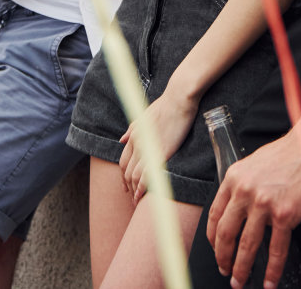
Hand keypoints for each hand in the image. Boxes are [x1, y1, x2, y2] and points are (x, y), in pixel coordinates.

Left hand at [118, 86, 198, 200]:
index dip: (124, 175)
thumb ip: (132, 129)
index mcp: (134, 135)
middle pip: (127, 171)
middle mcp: (137, 143)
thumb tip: (121, 140)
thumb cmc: (166, 105)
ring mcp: (147, 148)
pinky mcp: (160, 153)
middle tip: (131, 197)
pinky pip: (147, 175)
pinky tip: (142, 196)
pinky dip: (142, 187)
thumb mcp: (145, 116)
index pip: (124, 161)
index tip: (127, 184)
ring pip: (134, 176)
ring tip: (137, 200)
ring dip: (134, 190)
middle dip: (127, 186)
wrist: (178, 99)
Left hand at [207, 130, 300, 288]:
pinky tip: (269, 281)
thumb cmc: (287, 154)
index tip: (217, 251)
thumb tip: (236, 213)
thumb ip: (242, 186)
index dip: (213, 239)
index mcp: (233, 178)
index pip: (214, 215)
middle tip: (225, 272)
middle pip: (225, 233)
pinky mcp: (284, 214)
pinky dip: (272, 270)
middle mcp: (244, 191)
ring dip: (241, 268)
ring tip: (239, 282)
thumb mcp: (253, 164)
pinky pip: (275, 249)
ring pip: (247, 245)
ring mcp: (264, 203)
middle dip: (223, 258)